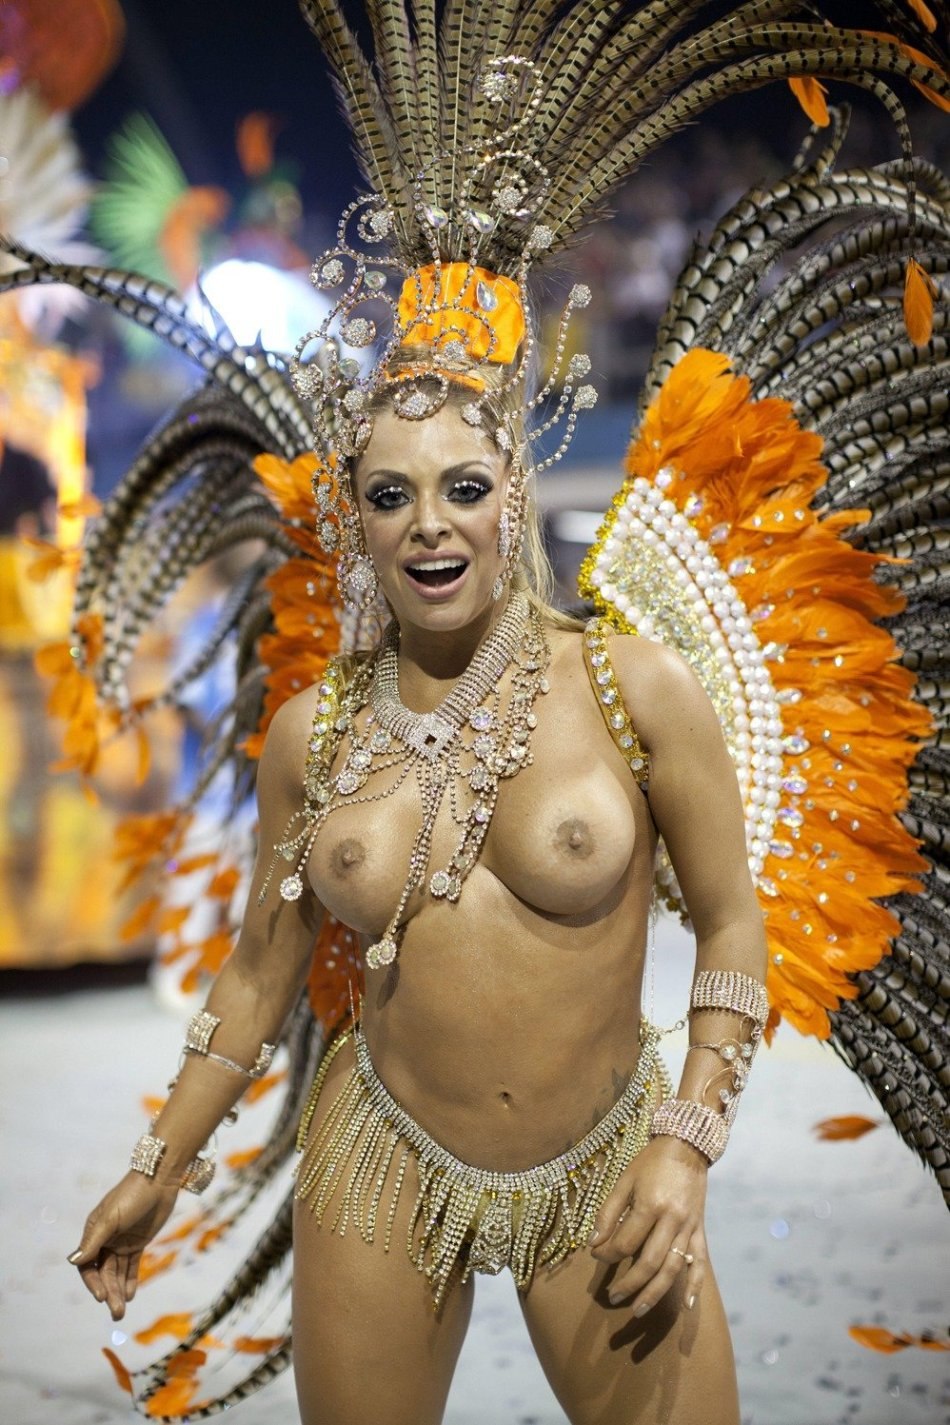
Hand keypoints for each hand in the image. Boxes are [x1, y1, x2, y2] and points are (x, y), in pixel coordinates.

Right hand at [68, 1173, 179, 1319]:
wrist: (160, 1178)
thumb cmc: (133, 1194)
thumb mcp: (112, 1217)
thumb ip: (95, 1240)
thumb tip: (74, 1261)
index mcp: (94, 1232)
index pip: (88, 1264)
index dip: (93, 1282)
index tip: (101, 1296)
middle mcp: (105, 1239)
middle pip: (104, 1272)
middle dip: (108, 1292)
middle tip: (116, 1312)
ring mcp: (122, 1241)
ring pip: (117, 1272)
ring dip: (119, 1290)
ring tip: (122, 1310)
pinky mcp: (138, 1242)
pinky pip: (131, 1265)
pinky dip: (130, 1280)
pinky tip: (131, 1294)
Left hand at [589, 1136, 708, 1317]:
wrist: (686, 1147)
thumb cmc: (651, 1162)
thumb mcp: (624, 1180)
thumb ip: (608, 1212)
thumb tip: (593, 1243)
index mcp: (651, 1205)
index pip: (626, 1242)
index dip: (607, 1253)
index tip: (595, 1255)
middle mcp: (673, 1220)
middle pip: (650, 1262)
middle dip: (630, 1283)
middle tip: (613, 1296)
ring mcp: (689, 1227)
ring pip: (673, 1269)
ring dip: (655, 1292)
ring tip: (638, 1310)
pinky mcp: (700, 1230)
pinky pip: (700, 1262)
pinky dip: (694, 1285)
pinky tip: (685, 1305)